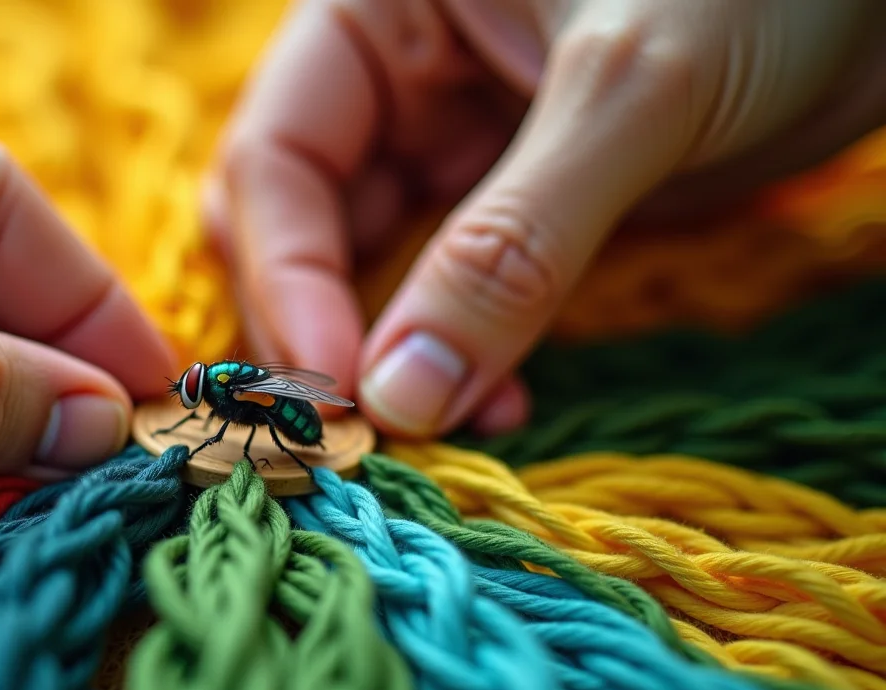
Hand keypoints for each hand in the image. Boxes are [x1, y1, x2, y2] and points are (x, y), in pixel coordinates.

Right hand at [203, 0, 885, 438]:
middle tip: (360, 431)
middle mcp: (396, 79)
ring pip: (372, 268)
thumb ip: (512, 246)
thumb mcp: (630, 94)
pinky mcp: (514, 203)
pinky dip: (459, 355)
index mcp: (374, 11)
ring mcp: (452, 144)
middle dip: (322, 330)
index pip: (276, 160)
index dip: (291, 279)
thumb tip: (400, 399)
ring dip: (393, 359)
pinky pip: (453, 292)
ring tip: (445, 426)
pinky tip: (498, 400)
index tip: (336, 389)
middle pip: (298, 225)